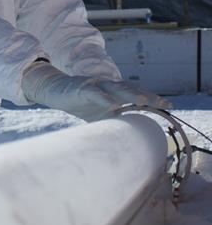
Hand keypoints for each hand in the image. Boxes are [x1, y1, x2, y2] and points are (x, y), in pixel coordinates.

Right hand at [21, 62, 170, 121]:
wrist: (55, 91)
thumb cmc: (80, 103)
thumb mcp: (100, 114)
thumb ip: (115, 120)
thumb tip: (130, 139)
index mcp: (114, 92)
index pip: (137, 94)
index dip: (153, 98)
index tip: (169, 106)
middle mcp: (108, 86)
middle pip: (131, 89)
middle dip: (148, 96)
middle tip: (163, 103)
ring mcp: (96, 85)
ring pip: (116, 88)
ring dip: (130, 94)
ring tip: (143, 100)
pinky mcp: (81, 88)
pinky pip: (94, 93)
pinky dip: (104, 98)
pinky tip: (112, 104)